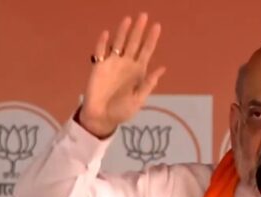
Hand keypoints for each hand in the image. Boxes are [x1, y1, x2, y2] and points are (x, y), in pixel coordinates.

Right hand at [79, 13, 165, 137]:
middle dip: (139, 30)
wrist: (102, 117)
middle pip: (134, 43)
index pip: (146, 51)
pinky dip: (103, 43)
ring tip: (129, 19)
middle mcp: (126, 64)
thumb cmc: (122, 110)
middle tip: (144, 15)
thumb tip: (162, 69)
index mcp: (139, 71)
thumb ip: (148, 84)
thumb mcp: (139, 99)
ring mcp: (112, 64)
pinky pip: (100, 52)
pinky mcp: (99, 67)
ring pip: (118, 43)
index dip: (152, 39)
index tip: (157, 26)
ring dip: (123, 32)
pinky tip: (107, 34)